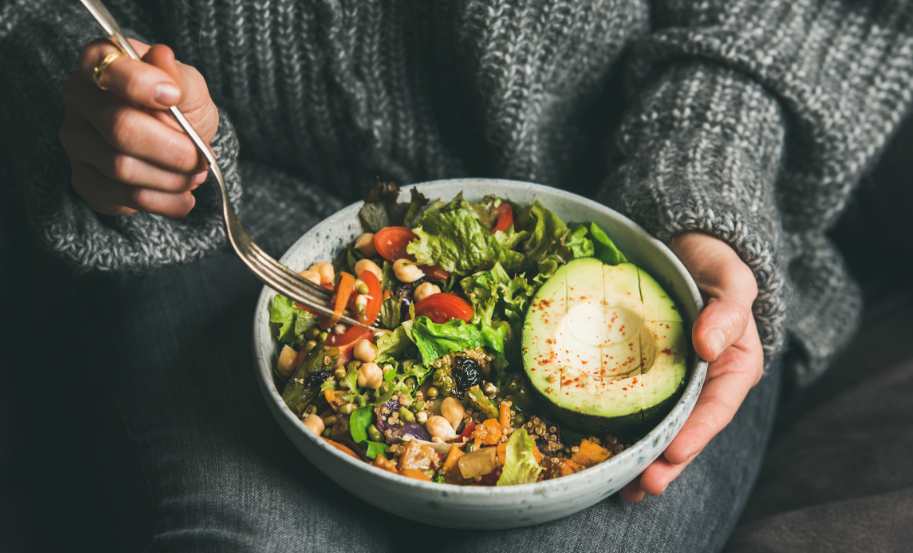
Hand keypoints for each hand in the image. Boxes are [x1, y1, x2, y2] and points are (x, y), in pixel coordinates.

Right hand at [60, 38, 217, 217]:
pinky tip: (184, 198)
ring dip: (171, 178)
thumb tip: (162, 57)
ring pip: (121, 167)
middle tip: (201, 158)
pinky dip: (164, 201)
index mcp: (101, 63)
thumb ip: (178, 78)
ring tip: (196, 175)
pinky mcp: (85, 180)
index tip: (174, 97)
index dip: (140, 83)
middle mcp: (79, 100)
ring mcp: (77, 141)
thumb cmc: (180, 109)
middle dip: (172, 149)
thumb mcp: (189, 88)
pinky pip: (124, 196)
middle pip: (119, 127)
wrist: (178, 148)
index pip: (105, 66)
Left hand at [619, 232, 763, 501]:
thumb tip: (709, 343)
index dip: (696, 433)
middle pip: (686, 430)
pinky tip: (600, 451)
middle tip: (642, 485)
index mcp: (732, 368)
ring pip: (660, 427)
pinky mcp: (643, 375)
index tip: (674, 452)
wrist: (686, 250)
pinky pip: (632, 405)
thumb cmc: (715, 266)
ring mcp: (672, 382)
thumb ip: (728, 311)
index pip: (717, 408)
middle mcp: (703, 383)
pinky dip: (620, 430)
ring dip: (642, 458)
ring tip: (623, 488)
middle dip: (666, 462)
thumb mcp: (731, 281)